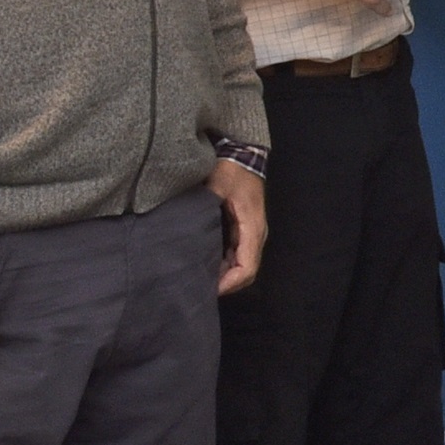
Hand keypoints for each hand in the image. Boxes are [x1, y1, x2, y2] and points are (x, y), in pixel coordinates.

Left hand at [208, 158, 266, 295]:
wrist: (243, 155)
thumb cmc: (232, 170)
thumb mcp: (218, 184)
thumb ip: (207, 204)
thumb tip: (189, 223)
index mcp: (252, 228)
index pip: (247, 267)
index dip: (230, 283)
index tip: (209, 289)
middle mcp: (255, 235)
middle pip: (246, 272)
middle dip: (226, 284)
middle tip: (199, 287)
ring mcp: (251, 233)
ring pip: (242, 265)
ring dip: (224, 275)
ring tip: (199, 278)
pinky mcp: (244, 230)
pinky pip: (236, 254)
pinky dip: (223, 264)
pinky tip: (204, 263)